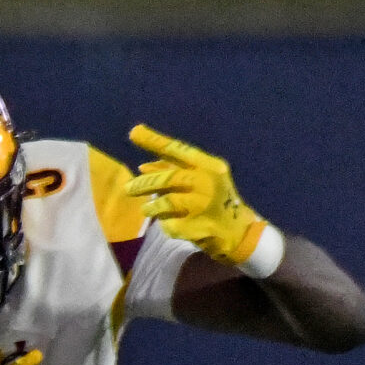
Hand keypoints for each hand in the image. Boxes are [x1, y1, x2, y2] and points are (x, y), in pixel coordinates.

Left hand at [125, 125, 272, 266]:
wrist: (236, 232)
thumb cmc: (215, 201)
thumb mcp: (200, 179)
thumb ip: (174, 171)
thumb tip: (143, 166)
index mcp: (209, 166)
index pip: (178, 149)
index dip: (154, 141)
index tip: (133, 132)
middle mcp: (207, 182)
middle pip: (168, 178)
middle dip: (143, 183)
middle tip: (128, 189)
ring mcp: (202, 206)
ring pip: (165, 202)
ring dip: (151, 206)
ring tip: (147, 209)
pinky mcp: (195, 227)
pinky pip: (168, 223)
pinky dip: (164, 223)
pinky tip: (170, 223)